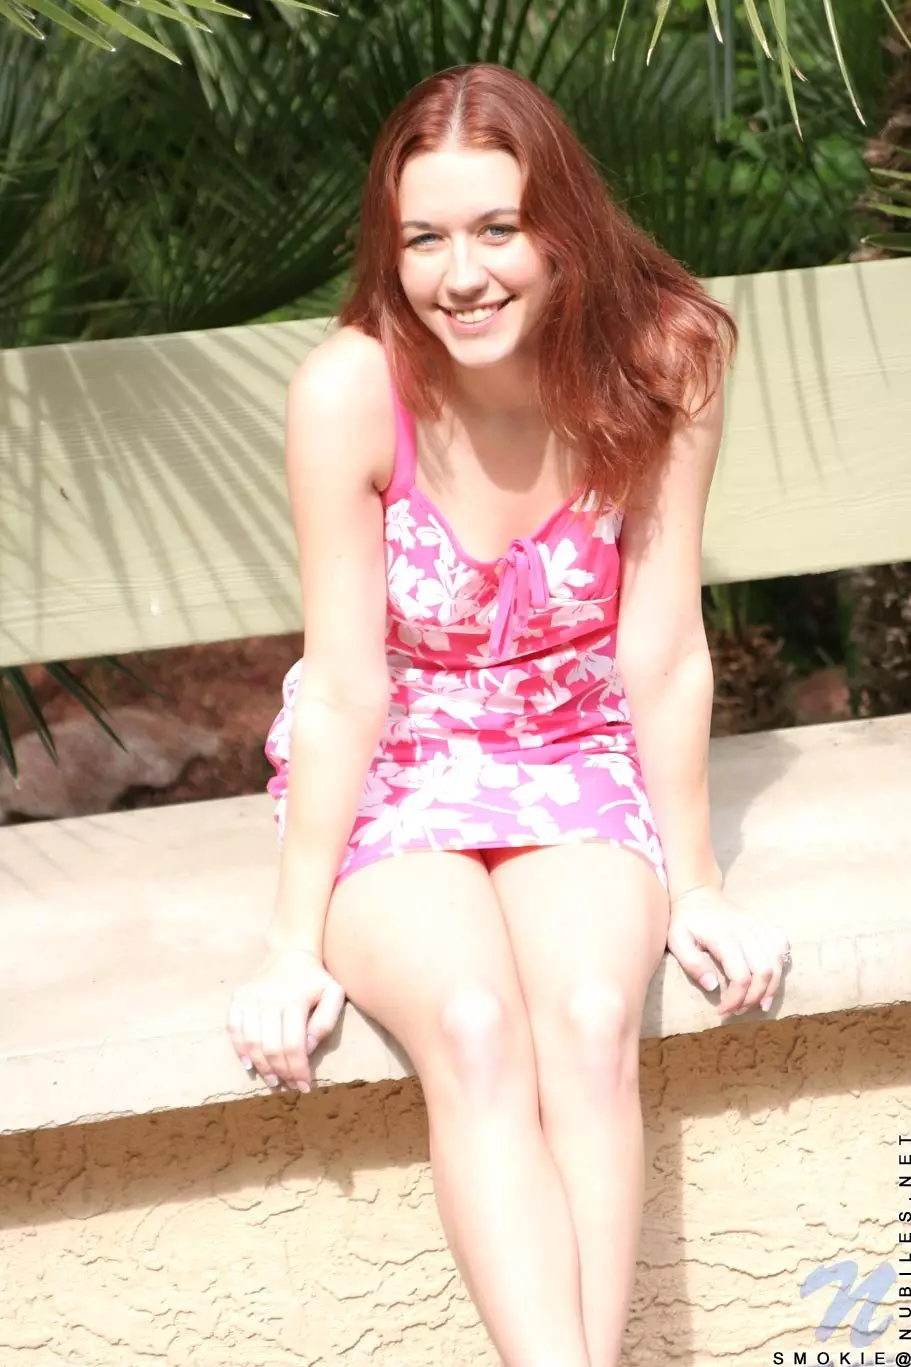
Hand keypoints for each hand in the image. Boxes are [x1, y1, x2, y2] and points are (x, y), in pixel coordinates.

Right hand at [226, 947, 345, 1091]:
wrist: (290, 951)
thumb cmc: (315, 978)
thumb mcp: (333, 994)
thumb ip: (325, 1022)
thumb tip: (307, 1048)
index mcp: (294, 1000)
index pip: (293, 1045)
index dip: (298, 1070)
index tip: (304, 1086)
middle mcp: (269, 998)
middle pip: (271, 1047)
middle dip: (281, 1072)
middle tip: (288, 1086)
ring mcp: (250, 997)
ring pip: (251, 1041)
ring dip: (261, 1066)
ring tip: (273, 1080)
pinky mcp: (238, 997)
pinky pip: (233, 1028)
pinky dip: (239, 1048)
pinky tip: (250, 1064)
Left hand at [665, 884, 790, 1018]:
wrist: (698, 894)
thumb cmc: (686, 920)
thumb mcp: (677, 940)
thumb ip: (692, 963)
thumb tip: (712, 986)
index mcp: (724, 937)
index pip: (740, 976)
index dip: (736, 999)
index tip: (722, 1011)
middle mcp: (747, 931)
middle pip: (764, 972)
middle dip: (754, 998)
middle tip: (739, 1010)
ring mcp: (759, 927)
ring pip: (777, 962)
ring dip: (772, 987)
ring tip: (760, 1004)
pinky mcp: (766, 925)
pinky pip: (782, 946)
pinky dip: (781, 965)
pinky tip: (770, 977)